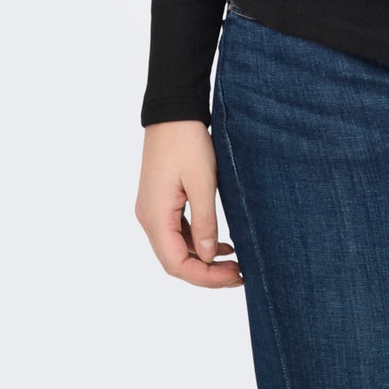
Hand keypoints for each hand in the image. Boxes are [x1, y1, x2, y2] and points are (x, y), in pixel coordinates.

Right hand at [135, 120, 243, 287]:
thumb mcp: (202, 182)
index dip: (205, 277)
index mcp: (155, 216)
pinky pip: (176, 231)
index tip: (234, 276)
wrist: (173, 110)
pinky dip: (196, 241)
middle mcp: (148, 217)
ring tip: (234, 263)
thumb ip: (204, 222)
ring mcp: (153, 208)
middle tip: (239, 274)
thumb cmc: (187, 141)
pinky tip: (219, 243)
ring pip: (176, 247)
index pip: (176, 264)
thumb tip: (206, 256)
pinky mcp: (160, 200)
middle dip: (206, 272)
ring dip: (202, 258)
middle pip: (174, 260)